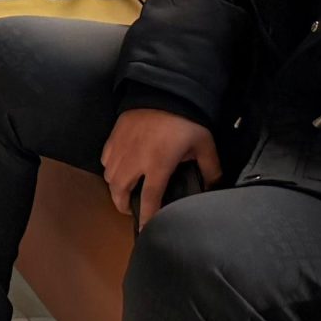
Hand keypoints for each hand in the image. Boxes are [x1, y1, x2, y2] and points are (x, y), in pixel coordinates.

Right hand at [101, 108, 220, 226]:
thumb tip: (214, 187)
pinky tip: (119, 168)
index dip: (147, 218)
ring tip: (125, 191)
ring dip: (116, 188)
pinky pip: (105, 159)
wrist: (162, 90)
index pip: (150, 199)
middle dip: (124, 206)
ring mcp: (121, 148)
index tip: (145, 230)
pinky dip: (110, 168)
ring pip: (109, 177)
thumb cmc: (185, 120)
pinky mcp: (113, 137)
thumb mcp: (204, 144)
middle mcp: (135, 161)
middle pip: (120, 192)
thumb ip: (211, 169)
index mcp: (158, 165)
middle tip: (133, 210)